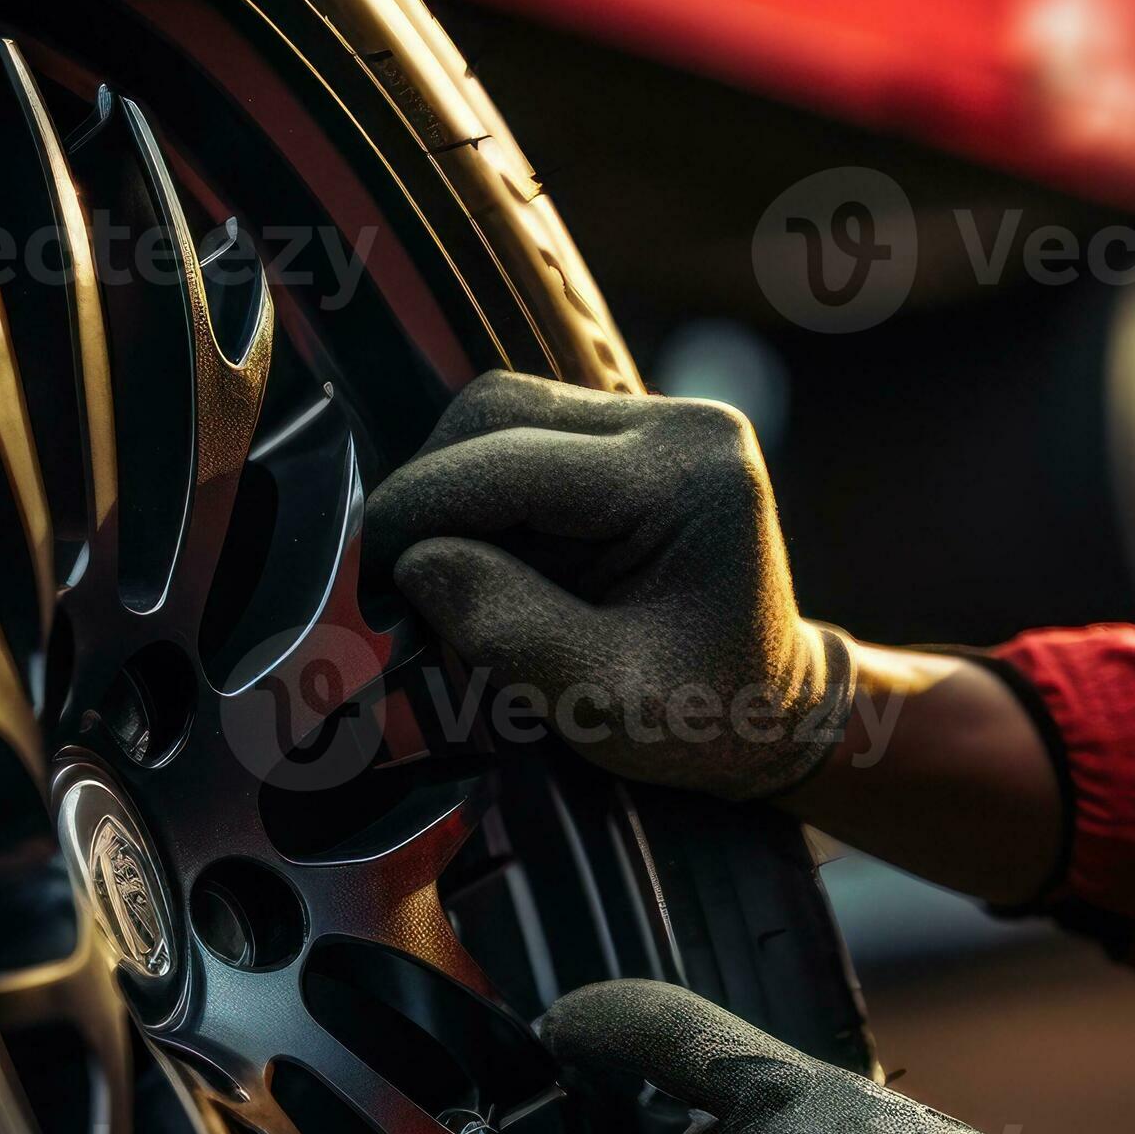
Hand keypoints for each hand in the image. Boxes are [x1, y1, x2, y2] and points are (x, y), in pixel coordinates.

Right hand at [362, 372, 850, 800]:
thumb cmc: (707, 719)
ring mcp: (658, 422)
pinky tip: (476, 559)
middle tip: (387, 577)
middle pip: (500, 414)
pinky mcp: (630, 440)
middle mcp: (680, 425)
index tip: (360, 573)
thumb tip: (416, 562)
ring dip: (450, 491)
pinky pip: (522, 440)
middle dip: (430, 493)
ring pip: (501, 418)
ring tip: (437, 575)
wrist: (774, 713)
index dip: (420, 510)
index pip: (515, 464)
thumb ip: (514, 631)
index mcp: (689, 474)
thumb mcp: (612, 701)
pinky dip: (481, 496)